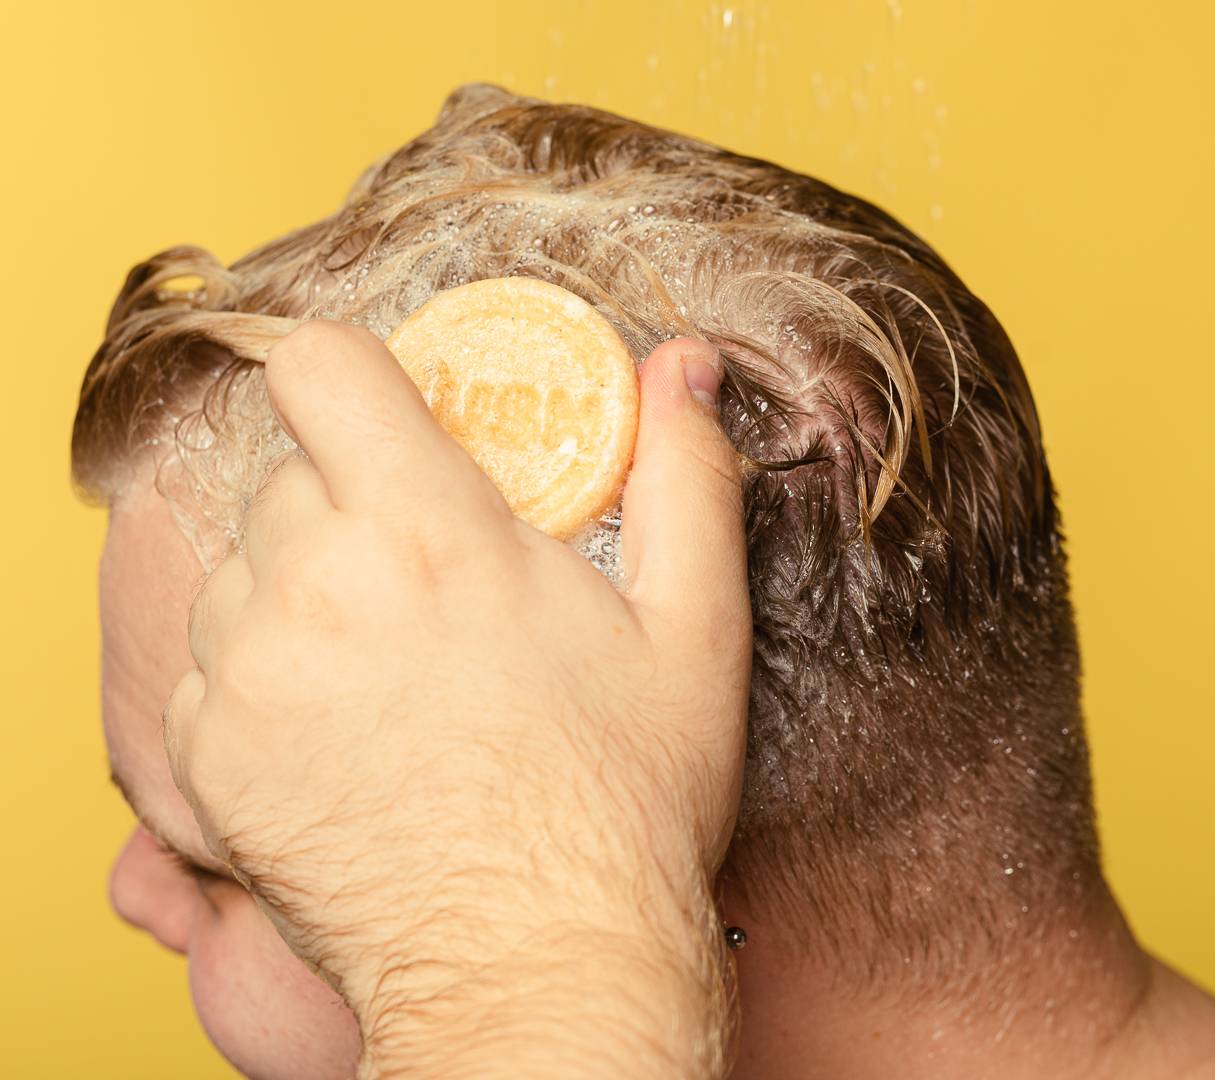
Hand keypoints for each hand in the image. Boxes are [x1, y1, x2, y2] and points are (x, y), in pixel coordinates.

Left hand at [164, 319, 751, 1076]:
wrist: (534, 963)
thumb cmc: (623, 800)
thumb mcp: (693, 629)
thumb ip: (684, 477)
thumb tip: (683, 364)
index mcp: (430, 533)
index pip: (320, 368)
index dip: (354, 380)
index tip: (397, 425)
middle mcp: (316, 587)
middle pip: (287, 471)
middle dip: (350, 500)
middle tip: (425, 575)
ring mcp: (247, 672)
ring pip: (239, 565)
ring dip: (300, 586)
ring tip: (387, 662)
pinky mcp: (208, 753)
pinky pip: (209, 660)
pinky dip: (261, 672)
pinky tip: (342, 726)